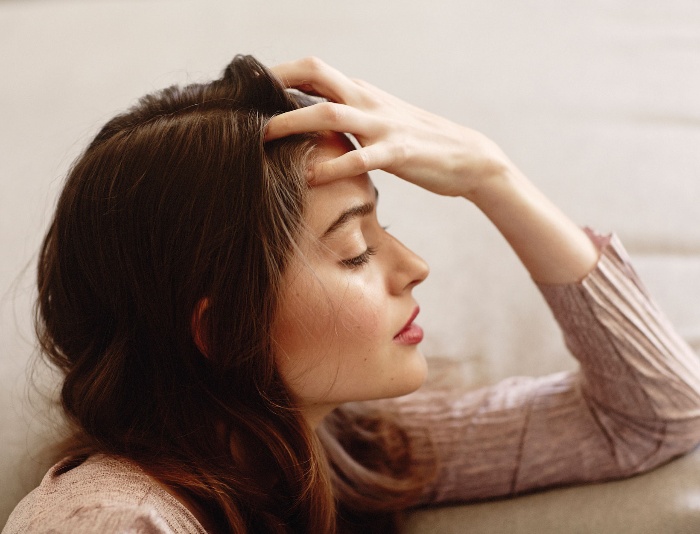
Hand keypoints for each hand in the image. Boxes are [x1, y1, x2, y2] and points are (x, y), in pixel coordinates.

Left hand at [265, 57, 513, 199]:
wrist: (466, 156)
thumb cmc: (416, 142)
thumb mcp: (377, 121)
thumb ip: (347, 117)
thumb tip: (311, 119)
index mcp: (362, 92)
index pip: (314, 70)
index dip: (278, 72)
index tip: (247, 87)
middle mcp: (368, 101)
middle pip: (317, 75)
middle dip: (278, 83)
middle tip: (244, 103)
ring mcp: (383, 125)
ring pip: (330, 113)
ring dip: (293, 122)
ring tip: (262, 137)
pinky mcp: (398, 153)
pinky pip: (360, 157)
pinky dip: (332, 166)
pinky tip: (309, 177)